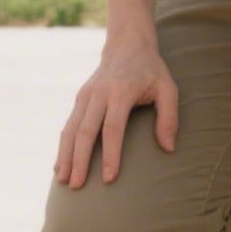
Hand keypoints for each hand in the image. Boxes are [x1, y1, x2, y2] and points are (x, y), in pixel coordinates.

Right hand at [55, 37, 177, 186]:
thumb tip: (168, 148)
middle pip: (84, 131)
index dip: (110, 154)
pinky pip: (68, 125)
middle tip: (77, 186)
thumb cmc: (151, 71)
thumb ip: (169, 118)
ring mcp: (85, 96)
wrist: (126, 45)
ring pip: (70, 129)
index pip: (112, 128)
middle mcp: (97, 94)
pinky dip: (63, 146)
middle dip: (79, 160)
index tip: (108, 177)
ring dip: (65, 155)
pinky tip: (60, 165)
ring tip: (63, 180)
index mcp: (119, 92)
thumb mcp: (168, 89)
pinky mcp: (80, 99)